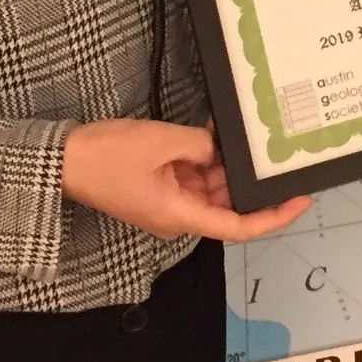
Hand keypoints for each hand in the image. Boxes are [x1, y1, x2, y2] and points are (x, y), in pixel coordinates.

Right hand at [61, 120, 308, 242]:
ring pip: (209, 188)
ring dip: (221, 164)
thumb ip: (200, 146)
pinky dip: (202, 159)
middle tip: (269, 151)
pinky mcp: (157, 189)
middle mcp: (177, 217)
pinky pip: (190, 178)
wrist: (62, 161)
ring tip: (234, 134)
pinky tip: (211, 134)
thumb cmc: (106, 157)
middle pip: (225, 203)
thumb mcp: (162, 143)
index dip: (273, 218)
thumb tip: (217, 148)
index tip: (299, 201)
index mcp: (179, 216)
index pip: (237, 227)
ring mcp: (167, 203)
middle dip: (243, 178)